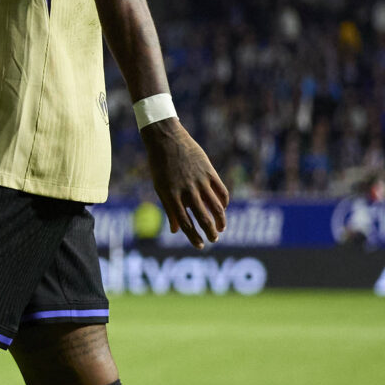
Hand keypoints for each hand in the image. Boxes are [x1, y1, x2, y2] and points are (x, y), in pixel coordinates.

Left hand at [144, 119, 229, 248]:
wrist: (166, 139)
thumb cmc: (160, 165)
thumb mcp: (160, 187)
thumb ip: (169, 208)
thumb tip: (175, 230)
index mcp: (171, 196)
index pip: (185, 223)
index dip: (193, 237)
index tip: (200, 246)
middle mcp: (186, 190)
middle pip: (202, 218)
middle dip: (210, 232)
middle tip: (214, 240)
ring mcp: (199, 181)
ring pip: (216, 207)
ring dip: (220, 220)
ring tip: (221, 228)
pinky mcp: (209, 172)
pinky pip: (221, 191)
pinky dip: (224, 202)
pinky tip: (223, 209)